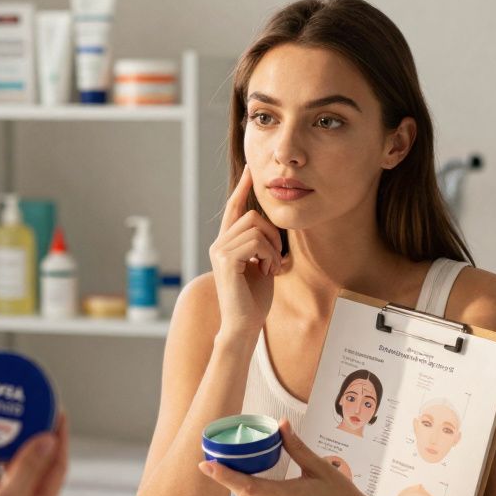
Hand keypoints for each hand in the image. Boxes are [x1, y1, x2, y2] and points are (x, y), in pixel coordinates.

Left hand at [198, 420, 375, 495]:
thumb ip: (296, 447)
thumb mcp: (320, 467)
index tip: (206, 465)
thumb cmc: (341, 494)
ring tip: (235, 471)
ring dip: (242, 489)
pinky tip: (259, 487)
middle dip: (228, 479)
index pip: (249, 487)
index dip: (224, 476)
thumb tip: (281, 424)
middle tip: (216, 461)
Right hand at [209, 167, 281, 337]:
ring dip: (272, 248)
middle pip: (253, 215)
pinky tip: (267, 271)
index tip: (251, 169)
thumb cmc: (254, 300)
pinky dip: (269, 255)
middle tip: (276, 259)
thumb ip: (260, 245)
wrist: (243, 326)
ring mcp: (220, 251)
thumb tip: (268, 226)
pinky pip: (256, 242)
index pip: (234, 208)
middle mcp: (219, 244)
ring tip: (270, 268)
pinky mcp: (226, 260)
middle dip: (273, 234)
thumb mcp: (261, 265)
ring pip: (256, 227)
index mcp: (226, 244)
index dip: (243, 188)